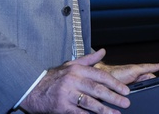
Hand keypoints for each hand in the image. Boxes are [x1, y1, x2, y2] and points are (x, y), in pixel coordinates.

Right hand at [20, 48, 157, 113]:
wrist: (32, 88)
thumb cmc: (54, 77)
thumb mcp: (70, 64)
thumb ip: (89, 59)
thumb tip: (103, 51)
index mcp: (77, 70)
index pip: (100, 76)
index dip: (114, 84)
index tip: (125, 90)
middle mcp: (73, 80)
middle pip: (97, 90)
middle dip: (114, 97)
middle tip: (126, 103)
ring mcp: (67, 94)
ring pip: (89, 102)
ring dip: (104, 110)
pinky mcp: (61, 106)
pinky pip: (78, 113)